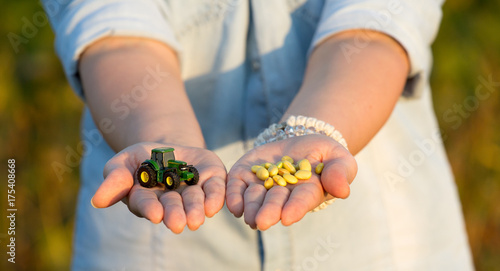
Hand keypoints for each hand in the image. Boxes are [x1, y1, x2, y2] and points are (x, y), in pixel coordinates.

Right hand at [90, 142, 225, 233]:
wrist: (169, 147)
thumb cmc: (141, 158)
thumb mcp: (123, 162)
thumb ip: (114, 179)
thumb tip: (97, 201)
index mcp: (147, 199)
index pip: (146, 204)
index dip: (150, 209)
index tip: (154, 214)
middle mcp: (171, 200)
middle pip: (173, 207)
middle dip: (174, 214)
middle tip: (178, 223)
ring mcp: (193, 191)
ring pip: (195, 202)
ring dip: (195, 210)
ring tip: (196, 220)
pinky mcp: (212, 180)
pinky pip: (216, 190)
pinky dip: (215, 198)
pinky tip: (214, 206)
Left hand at [226, 135, 356, 229]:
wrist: (300, 142)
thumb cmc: (325, 154)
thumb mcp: (338, 157)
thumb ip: (340, 172)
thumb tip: (342, 191)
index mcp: (306, 193)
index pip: (300, 202)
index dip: (294, 209)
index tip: (287, 217)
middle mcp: (282, 195)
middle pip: (274, 204)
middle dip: (268, 212)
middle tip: (261, 221)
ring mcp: (262, 186)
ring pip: (254, 199)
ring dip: (250, 206)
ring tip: (247, 213)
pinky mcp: (245, 175)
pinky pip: (236, 188)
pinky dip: (233, 196)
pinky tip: (233, 205)